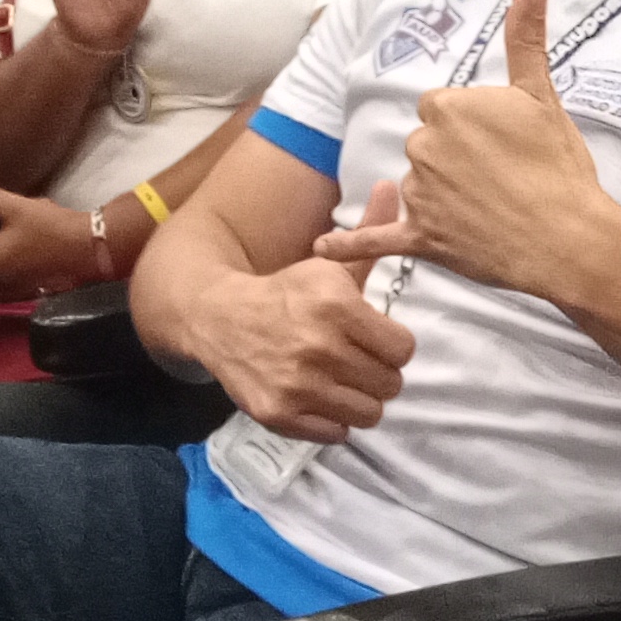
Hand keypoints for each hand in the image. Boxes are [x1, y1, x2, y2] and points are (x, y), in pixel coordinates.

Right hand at [189, 181, 418, 440]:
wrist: (217, 317)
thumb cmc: (286, 291)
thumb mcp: (328, 263)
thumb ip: (368, 233)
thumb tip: (395, 187)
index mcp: (337, 305)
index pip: (404, 349)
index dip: (392, 344)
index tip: (373, 338)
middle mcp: (318, 347)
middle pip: (390, 384)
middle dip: (378, 373)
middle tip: (356, 360)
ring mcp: (297, 385)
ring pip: (369, 413)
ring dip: (359, 399)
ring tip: (339, 379)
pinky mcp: (280, 414)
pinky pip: (338, 433)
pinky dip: (333, 419)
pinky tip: (317, 395)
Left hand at [307, 0, 617, 302]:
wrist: (568, 239)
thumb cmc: (557, 167)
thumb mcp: (542, 96)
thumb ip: (526, 39)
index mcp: (447, 106)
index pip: (440, 108)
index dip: (471, 126)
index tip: (501, 144)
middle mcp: (423, 146)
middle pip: (427, 145)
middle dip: (455, 159)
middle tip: (500, 178)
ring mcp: (419, 194)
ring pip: (417, 185)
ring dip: (442, 196)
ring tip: (488, 210)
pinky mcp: (421, 237)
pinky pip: (374, 238)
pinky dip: (348, 243)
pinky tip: (322, 245)